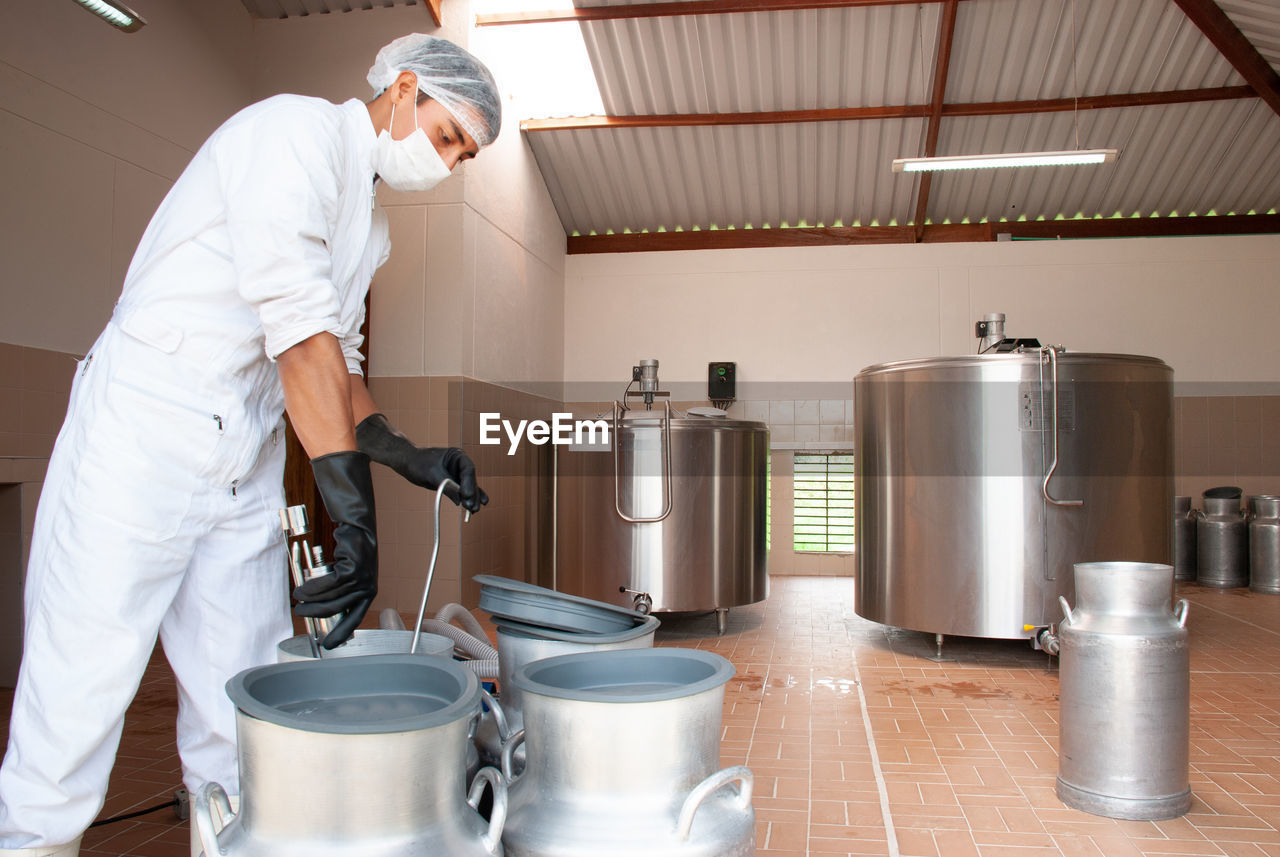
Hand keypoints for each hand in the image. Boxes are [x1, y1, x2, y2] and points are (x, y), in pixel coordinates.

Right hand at [292, 450, 376, 648]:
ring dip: (313, 601)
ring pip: (337, 597)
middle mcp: (369, 582)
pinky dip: (316, 588)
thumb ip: (338, 586)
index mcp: (367, 587)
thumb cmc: (347, 542)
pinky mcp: (356, 563)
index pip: (357, 614)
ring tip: (297, 600)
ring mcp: (364, 573)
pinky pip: (334, 582)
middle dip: (322, 617)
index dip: (343, 631)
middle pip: (345, 610)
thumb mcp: (345, 567)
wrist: (354, 516)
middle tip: (301, 616)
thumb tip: (320, 605)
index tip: (330, 645)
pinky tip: (303, 589)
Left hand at [356, 413, 487, 512]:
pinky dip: (466, 499)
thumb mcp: (431, 474)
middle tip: (472, 507)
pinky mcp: (452, 483)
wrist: (407, 463)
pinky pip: (462, 492)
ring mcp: (457, 474)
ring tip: (474, 510)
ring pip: (468, 487)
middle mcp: (459, 465)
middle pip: (470, 480)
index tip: (466, 495)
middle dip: (472, 494)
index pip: (468, 469)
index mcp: (457, 455)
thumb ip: (446, 486)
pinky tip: (473, 508)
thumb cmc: (418, 463)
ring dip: (471, 499)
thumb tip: (460, 501)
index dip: (470, 483)